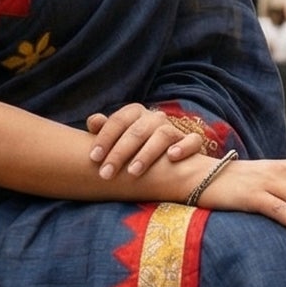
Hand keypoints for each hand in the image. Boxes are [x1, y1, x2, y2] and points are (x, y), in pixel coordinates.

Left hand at [87, 103, 204, 179]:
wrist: (165, 157)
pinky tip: (171, 157)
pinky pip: (192, 141)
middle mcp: (155, 118)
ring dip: (147, 153)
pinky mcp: (191, 142)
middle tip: (106, 173)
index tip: (93, 158)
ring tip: (133, 172)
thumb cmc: (132, 148)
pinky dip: (183, 147)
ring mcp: (174, 129)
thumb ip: (104, 130)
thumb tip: (93, 120)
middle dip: (120, 153)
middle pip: (137, 131)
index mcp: (135, 112)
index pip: (118, 120)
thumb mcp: (116, 138)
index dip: (105, 138)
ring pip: (163, 135)